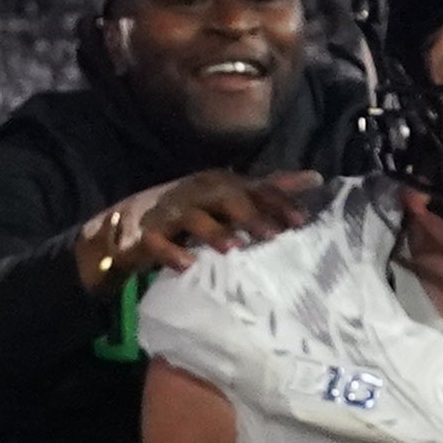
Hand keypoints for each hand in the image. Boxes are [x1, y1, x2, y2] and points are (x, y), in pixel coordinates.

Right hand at [76, 170, 317, 290]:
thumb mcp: (229, 198)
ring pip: (193, 217)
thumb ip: (269, 190)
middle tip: (273, 234)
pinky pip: (157, 243)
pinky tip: (187, 265)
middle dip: (250, 214)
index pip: (253, 187)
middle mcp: (196, 192)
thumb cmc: (190, 211)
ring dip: (213, 230)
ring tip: (234, 248)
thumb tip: (315, 177)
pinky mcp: (146, 235)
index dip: (277, 201)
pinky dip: (171, 253)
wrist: (127, 223)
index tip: (301, 221)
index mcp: (219, 183)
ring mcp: (169, 212)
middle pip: (225, 197)